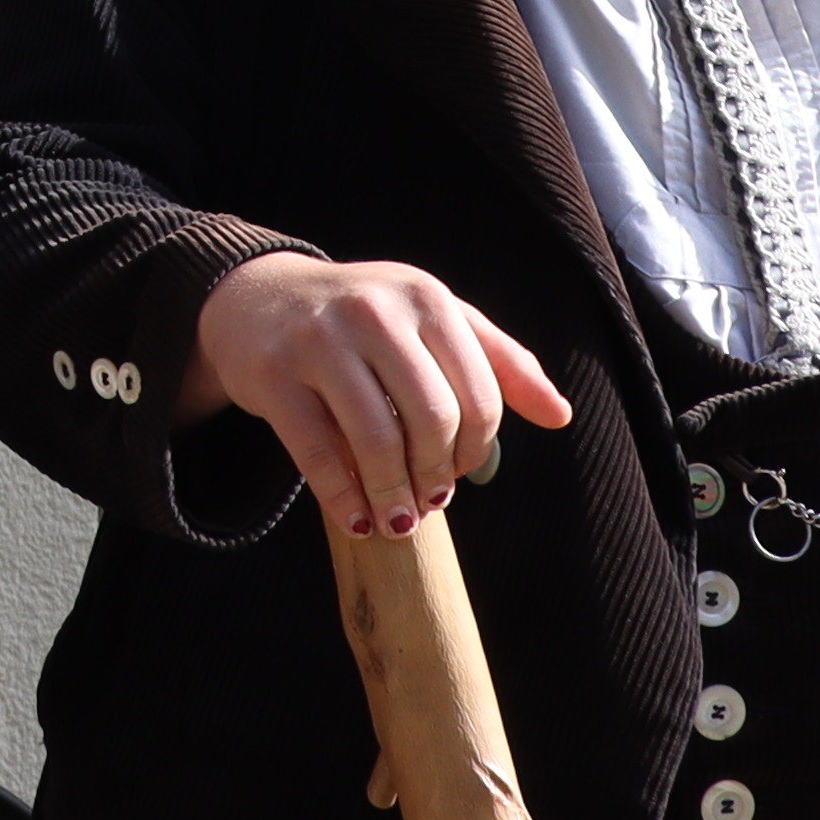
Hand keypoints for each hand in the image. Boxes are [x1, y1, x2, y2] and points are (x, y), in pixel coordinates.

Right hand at [179, 250, 570, 538]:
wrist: (258, 298)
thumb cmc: (364, 319)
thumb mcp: (434, 320)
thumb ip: (500, 362)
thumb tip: (561, 415)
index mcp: (426, 298)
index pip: (478, 394)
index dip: (478, 450)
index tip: (461, 473)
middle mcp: (374, 311)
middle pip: (432, 420)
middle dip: (437, 475)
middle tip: (431, 499)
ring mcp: (319, 341)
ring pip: (375, 440)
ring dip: (393, 496)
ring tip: (398, 519)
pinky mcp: (274, 375)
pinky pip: (318, 454)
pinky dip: (344, 501)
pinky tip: (357, 521)